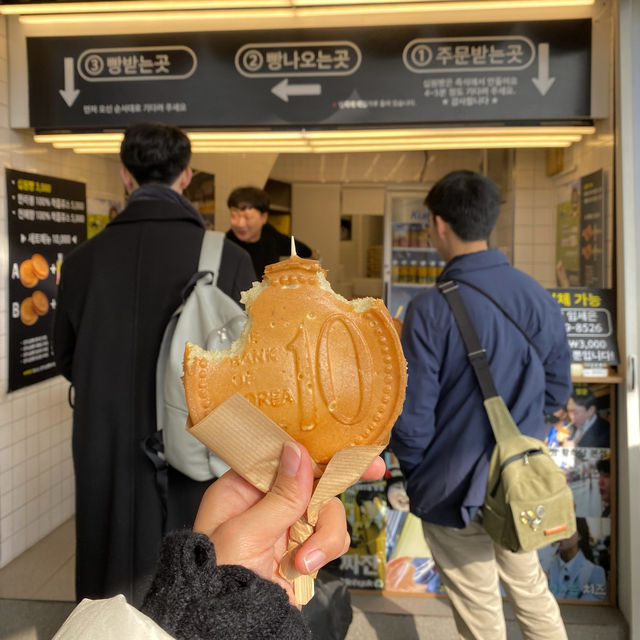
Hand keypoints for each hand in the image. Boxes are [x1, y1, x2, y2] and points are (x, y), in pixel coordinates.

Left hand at [193, 443, 384, 604]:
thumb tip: (297, 450)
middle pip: (314, 480)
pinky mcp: (302, 548)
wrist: (222, 629)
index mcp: (243, 487)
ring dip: (324, 535)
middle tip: (375, 469)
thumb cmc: (216, 578)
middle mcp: (266, 501)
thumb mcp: (245, 533)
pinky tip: (302, 569)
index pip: (283, 456)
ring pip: (327, 511)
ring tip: (303, 562)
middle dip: (339, 483)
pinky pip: (329, 537)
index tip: (344, 443)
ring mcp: (286, 526)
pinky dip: (324, 551)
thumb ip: (279, 496)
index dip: (313, 449)